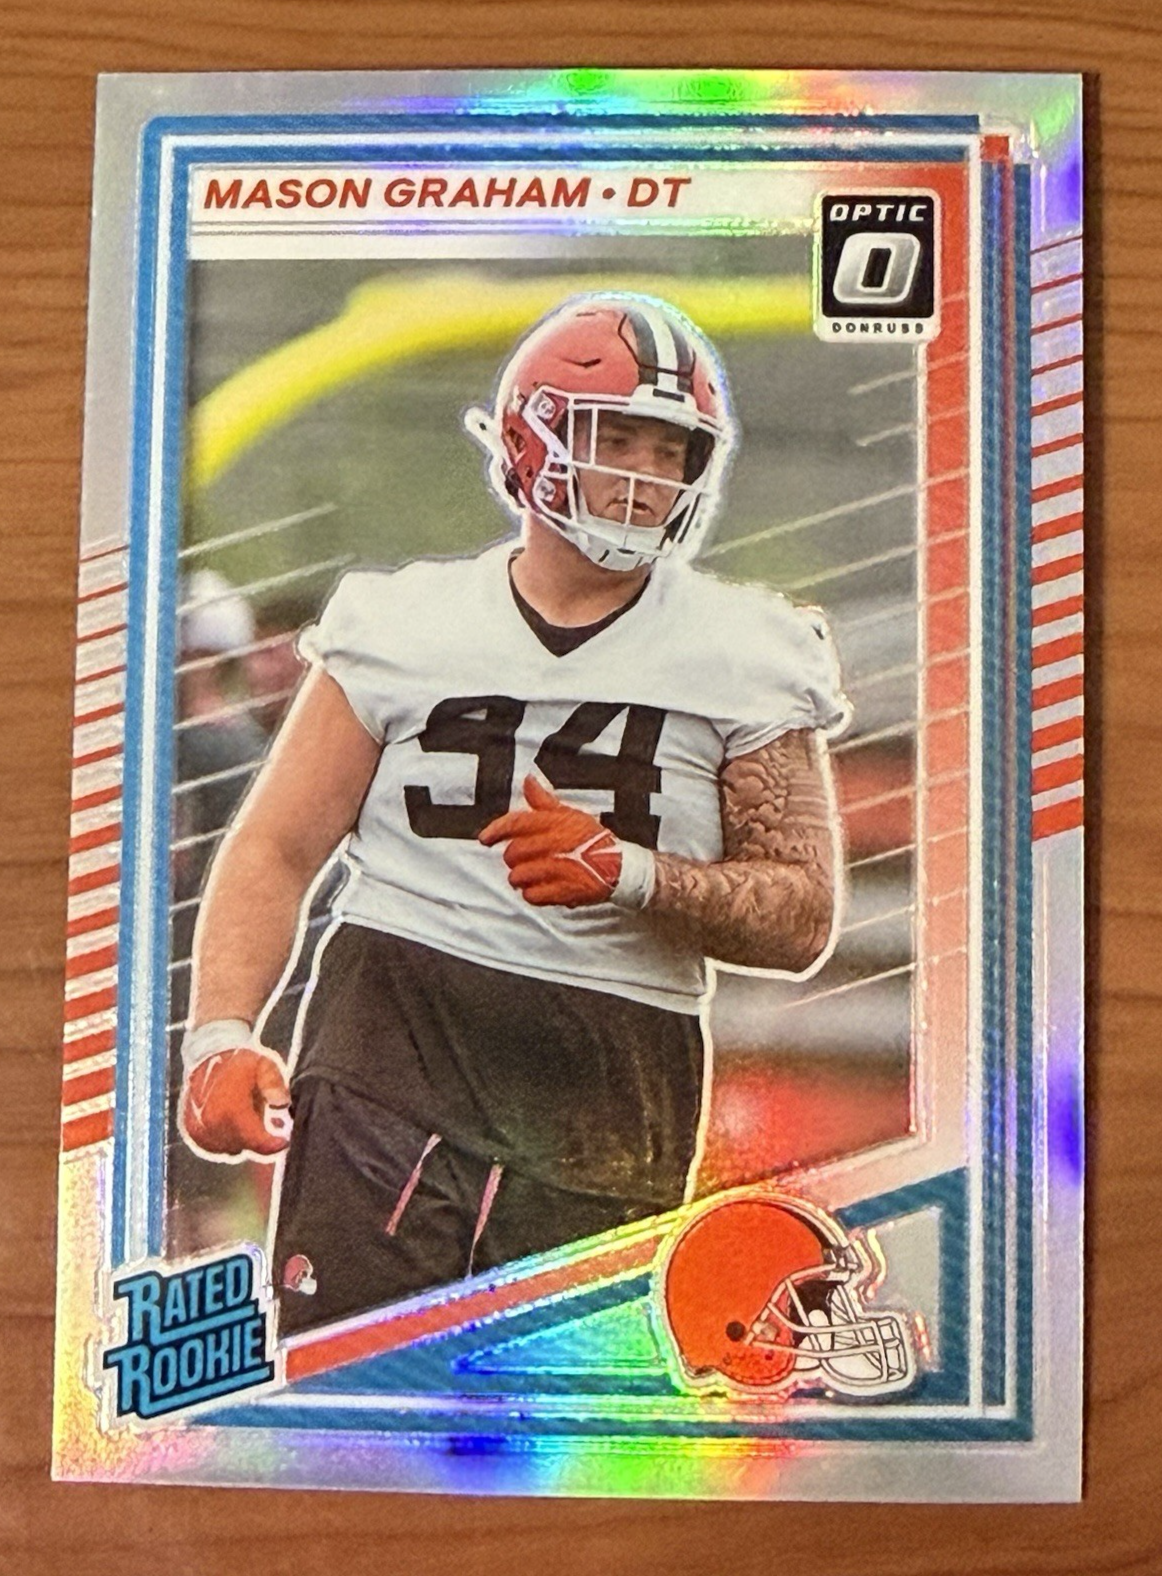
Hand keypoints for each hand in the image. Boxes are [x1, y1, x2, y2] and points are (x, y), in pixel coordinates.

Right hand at [179, 1046, 291, 1159]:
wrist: (207, 1055)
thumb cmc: (239, 1061)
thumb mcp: (265, 1067)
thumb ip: (275, 1086)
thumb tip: (282, 1104)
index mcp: (231, 1110)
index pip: (257, 1142)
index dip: (273, 1145)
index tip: (284, 1141)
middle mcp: (212, 1123)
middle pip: (244, 1146)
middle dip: (259, 1139)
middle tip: (270, 1126)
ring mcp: (199, 1128)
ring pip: (230, 1147)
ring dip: (243, 1140)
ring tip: (251, 1120)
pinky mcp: (191, 1130)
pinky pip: (214, 1145)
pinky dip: (226, 1139)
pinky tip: (234, 1123)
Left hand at [479, 775, 622, 907]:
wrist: (619, 866)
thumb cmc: (590, 839)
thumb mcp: (570, 815)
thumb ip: (545, 802)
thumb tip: (528, 780)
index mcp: (555, 823)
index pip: (517, 823)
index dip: (497, 830)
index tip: (484, 839)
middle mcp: (556, 844)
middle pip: (513, 853)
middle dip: (512, 858)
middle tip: (520, 861)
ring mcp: (560, 869)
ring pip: (519, 876)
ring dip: (520, 878)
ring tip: (529, 876)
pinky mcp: (565, 891)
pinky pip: (532, 895)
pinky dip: (532, 893)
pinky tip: (539, 889)